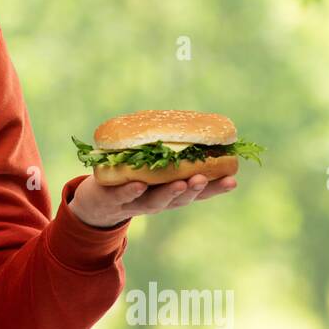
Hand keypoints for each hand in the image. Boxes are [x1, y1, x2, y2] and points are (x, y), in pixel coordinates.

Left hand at [67, 171, 237, 228]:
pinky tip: (138, 184)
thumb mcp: (155, 169)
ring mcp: (135, 202)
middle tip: (205, 178)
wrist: (96, 203)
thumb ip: (172, 154)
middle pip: (180, 198)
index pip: (197, 192)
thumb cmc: (133, 179)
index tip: (233, 179)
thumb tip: (198, 125)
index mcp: (171, 193)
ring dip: (169, 192)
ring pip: (155, 200)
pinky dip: (130, 190)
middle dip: (195, 189)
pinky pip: (122, 195)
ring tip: (182, 182)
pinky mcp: (112, 198)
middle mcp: (157, 201)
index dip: (215, 188)